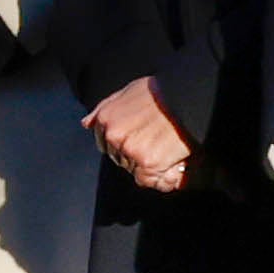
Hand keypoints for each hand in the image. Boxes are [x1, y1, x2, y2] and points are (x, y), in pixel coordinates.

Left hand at [81, 75, 191, 195]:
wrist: (187, 96)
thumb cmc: (162, 92)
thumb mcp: (128, 91)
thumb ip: (106, 107)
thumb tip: (86, 124)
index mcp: (106, 119)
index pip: (106, 143)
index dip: (126, 144)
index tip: (143, 139)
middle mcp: (113, 136)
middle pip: (120, 158)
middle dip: (137, 155)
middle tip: (159, 143)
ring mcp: (129, 150)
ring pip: (135, 170)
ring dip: (151, 166)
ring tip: (169, 150)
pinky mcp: (148, 163)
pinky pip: (150, 181)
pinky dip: (163, 179)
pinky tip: (175, 166)